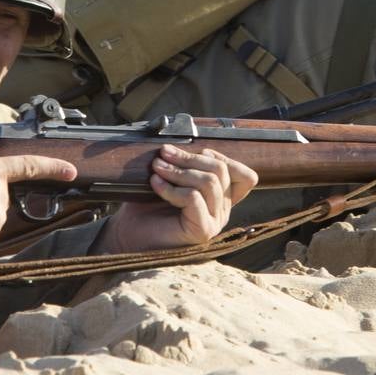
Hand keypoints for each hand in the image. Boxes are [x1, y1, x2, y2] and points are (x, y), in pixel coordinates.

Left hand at [97, 145, 258, 253]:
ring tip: (157, 167)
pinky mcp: (202, 230)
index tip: (196, 151)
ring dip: (179, 171)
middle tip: (164, 154)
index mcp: (220, 198)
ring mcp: (215, 221)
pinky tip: (155, 184)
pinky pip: (193, 198)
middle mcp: (222, 210)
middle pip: (221, 172)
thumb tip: (184, 139)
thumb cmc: (147, 208)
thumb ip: (186, 165)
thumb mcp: (171, 179)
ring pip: (209, 183)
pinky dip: (171, 187)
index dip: (223, 157)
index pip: (245, 176)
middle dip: (190, 158)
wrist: (129, 235)